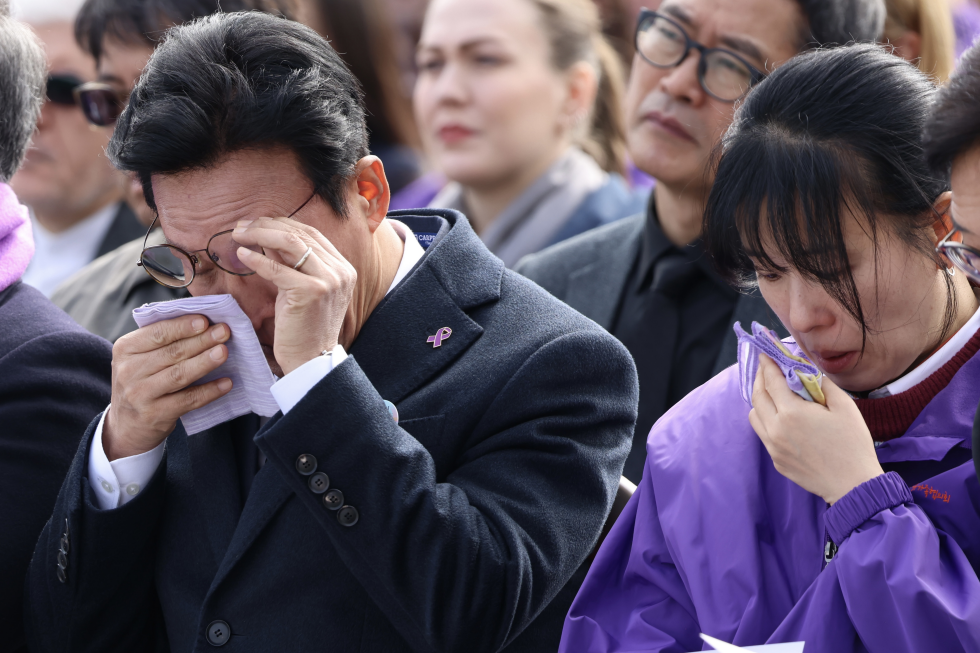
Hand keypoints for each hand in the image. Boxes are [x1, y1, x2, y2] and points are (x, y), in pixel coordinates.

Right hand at [103, 316, 232, 459]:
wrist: (126, 425)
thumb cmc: (141, 381)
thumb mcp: (139, 358)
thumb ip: (162, 341)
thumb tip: (202, 323)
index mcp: (125, 349)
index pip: (156, 333)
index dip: (182, 327)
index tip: (205, 320)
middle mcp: (129, 371)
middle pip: (171, 353)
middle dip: (201, 340)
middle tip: (224, 332)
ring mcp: (141, 394)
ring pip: (179, 375)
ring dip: (205, 362)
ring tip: (224, 352)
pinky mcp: (155, 414)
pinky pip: (188, 400)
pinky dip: (209, 391)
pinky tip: (226, 383)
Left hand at [232, 217, 355, 374]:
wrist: (312, 360)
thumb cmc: (304, 327)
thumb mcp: (301, 289)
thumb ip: (292, 263)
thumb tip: (266, 236)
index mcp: (342, 268)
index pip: (310, 233)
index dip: (280, 223)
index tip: (256, 224)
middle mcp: (340, 270)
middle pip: (299, 233)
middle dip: (266, 225)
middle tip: (241, 226)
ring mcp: (328, 280)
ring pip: (290, 241)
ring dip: (260, 233)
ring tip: (239, 234)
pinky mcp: (310, 291)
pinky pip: (277, 268)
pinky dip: (256, 259)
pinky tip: (242, 255)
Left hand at [748, 354, 883, 504]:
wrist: (853, 485)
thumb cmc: (853, 444)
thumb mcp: (844, 407)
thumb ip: (822, 383)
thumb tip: (806, 369)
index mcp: (791, 413)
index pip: (771, 380)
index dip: (767, 363)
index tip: (765, 351)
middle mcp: (775, 429)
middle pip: (757, 396)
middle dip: (760, 377)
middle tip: (766, 366)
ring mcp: (773, 447)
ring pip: (754, 415)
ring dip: (759, 399)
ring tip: (772, 390)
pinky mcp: (776, 460)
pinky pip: (763, 433)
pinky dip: (765, 418)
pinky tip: (780, 415)